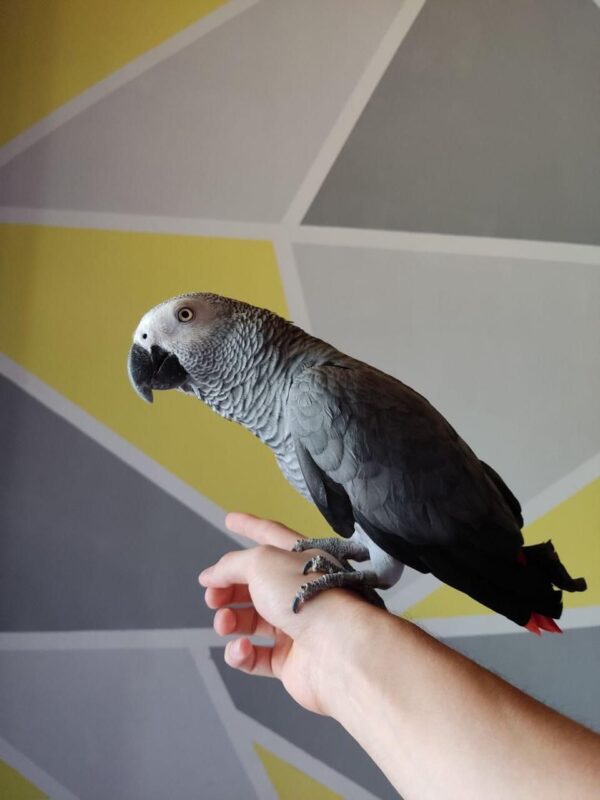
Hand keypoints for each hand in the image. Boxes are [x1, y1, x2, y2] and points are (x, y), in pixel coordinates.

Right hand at [199, 513, 368, 714]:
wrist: (337, 647)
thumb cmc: (310, 596)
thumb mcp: (261, 562)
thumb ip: (232, 564)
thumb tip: (212, 575)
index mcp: (302, 558)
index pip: (271, 535)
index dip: (250, 526)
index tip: (230, 519)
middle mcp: (301, 590)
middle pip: (255, 583)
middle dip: (228, 588)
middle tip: (213, 595)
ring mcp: (297, 626)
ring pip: (252, 621)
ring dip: (230, 621)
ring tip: (224, 622)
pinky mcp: (292, 661)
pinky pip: (256, 657)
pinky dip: (241, 654)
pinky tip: (241, 647)